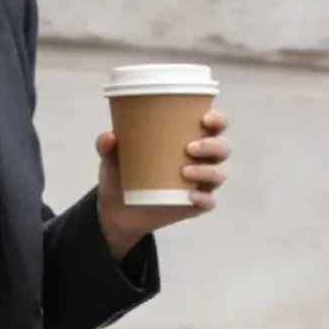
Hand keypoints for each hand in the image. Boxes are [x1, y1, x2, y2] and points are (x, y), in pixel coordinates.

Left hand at [96, 107, 229, 261]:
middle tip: (189, 148)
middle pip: (221, 149)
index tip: (206, 118)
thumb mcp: (112, 158)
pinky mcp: (194, 206)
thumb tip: (109, 137)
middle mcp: (200, 160)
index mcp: (188, 139)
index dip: (218, 120)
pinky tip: (190, 196)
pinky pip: (208, 202)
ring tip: (184, 171)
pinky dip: (203, 198)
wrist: (117, 210)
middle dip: (211, 146)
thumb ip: (107, 145)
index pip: (215, 126)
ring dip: (207, 171)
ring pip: (218, 175)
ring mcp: (199, 184)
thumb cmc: (123, 174)